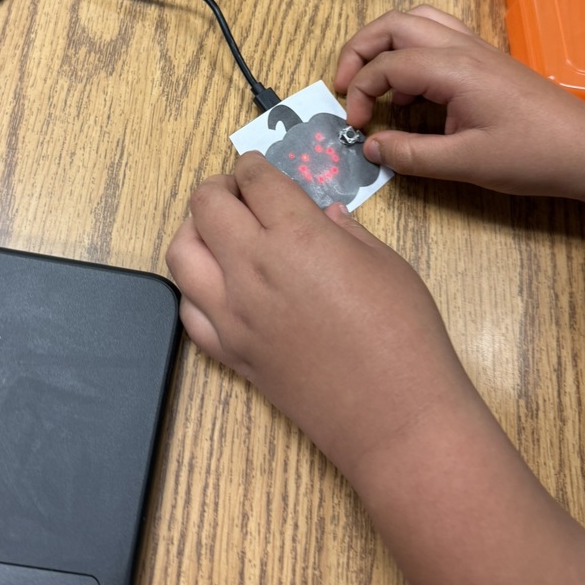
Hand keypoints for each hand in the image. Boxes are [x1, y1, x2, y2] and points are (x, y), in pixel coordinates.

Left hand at [166, 151, 471, 486]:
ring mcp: (232, 313)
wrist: (394, 418)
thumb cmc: (404, 335)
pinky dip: (195, 287)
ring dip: (195, 231)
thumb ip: (344, 231)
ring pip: (180, 253)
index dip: (253, 166)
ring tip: (221, 232)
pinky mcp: (229, 352)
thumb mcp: (386, 263)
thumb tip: (323, 216)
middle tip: (240, 193)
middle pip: (205, 205)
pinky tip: (220, 284)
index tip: (257, 168)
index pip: (254, 180)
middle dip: (219, 188)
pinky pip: (188, 309)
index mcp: (297, 236)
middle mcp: (252, 268)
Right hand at [334, 6, 584, 201]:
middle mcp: (461, 47)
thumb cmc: (532, 154)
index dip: (360, 94)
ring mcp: (474, 48)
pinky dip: (409, 51)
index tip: (357, 127)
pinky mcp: (483, 59)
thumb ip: (411, 155)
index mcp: (453, 68)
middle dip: (359, 51)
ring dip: (384, 44)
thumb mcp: (465, 163)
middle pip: (393, 24)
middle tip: (343, 86)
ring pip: (415, 21)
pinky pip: (435, 35)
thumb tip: (370, 147)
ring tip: (370, 81)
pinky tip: (409, 92)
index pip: (386, 65)